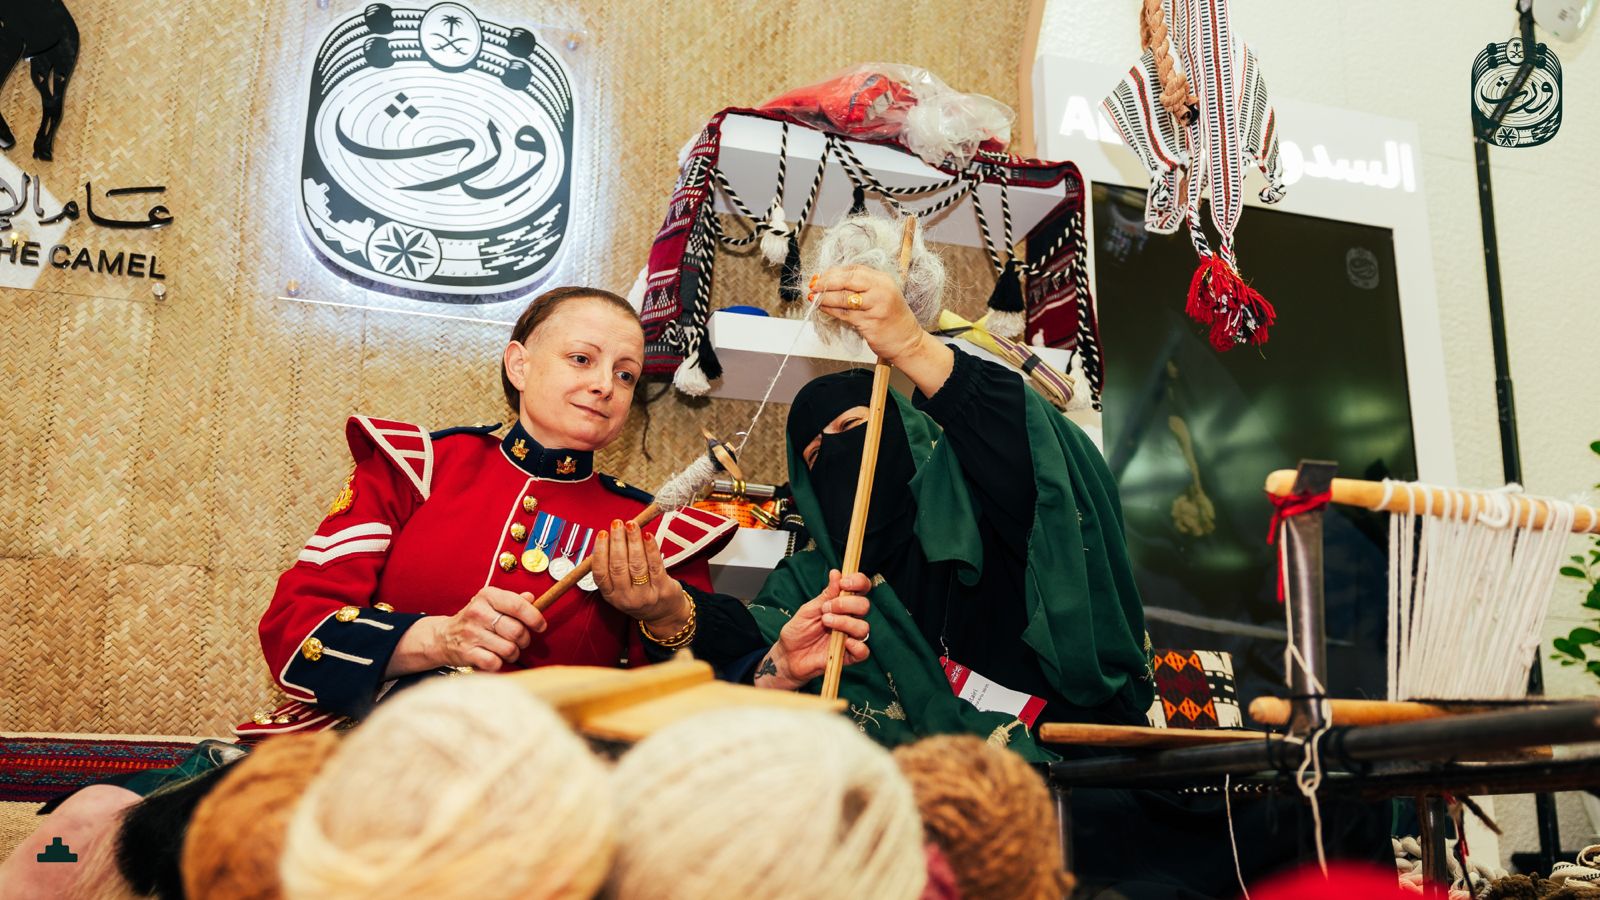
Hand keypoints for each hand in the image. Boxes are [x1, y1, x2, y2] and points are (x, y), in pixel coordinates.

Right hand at [418, 586, 546, 672]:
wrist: (443, 636)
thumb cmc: (475, 620)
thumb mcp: (492, 604)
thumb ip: (513, 601)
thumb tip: (531, 599)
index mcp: (487, 596)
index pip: (518, 605)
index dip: (535, 618)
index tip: (540, 626)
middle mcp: (478, 612)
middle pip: (517, 631)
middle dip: (524, 640)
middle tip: (519, 641)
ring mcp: (472, 633)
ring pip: (509, 649)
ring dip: (513, 653)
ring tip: (506, 649)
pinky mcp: (467, 652)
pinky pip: (496, 662)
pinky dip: (499, 663)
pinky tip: (494, 657)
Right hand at [591, 519, 688, 633]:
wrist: (664, 614)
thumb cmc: (639, 593)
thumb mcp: (620, 588)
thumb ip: (613, 567)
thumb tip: (609, 536)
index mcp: (611, 596)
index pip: (600, 573)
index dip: (600, 552)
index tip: (602, 534)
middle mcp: (626, 598)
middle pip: (618, 566)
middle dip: (617, 542)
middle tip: (617, 524)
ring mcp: (645, 595)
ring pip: (636, 564)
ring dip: (633, 541)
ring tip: (631, 524)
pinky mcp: (662, 590)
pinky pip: (655, 565)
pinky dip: (651, 548)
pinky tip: (648, 535)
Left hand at [754, 569, 870, 690]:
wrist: (788, 655)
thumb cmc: (798, 631)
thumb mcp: (809, 609)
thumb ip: (826, 595)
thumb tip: (836, 573)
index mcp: (842, 605)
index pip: (861, 589)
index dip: (858, 582)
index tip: (844, 583)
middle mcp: (849, 619)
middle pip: (864, 606)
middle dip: (846, 604)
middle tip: (826, 608)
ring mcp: (850, 637)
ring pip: (864, 627)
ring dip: (845, 622)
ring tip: (826, 622)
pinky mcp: (848, 655)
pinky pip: (863, 651)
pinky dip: (857, 646)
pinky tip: (844, 642)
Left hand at [809, 266, 929, 363]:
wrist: (907, 341)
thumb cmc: (892, 319)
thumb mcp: (880, 295)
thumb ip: (860, 287)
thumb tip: (831, 281)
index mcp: (883, 279)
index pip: (854, 269)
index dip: (834, 272)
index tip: (820, 276)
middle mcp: (881, 289)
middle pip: (847, 279)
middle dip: (826, 282)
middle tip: (813, 285)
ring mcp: (876, 306)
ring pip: (843, 297)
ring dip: (824, 297)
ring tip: (814, 298)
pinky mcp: (869, 322)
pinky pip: (844, 314)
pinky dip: (830, 310)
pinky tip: (823, 308)